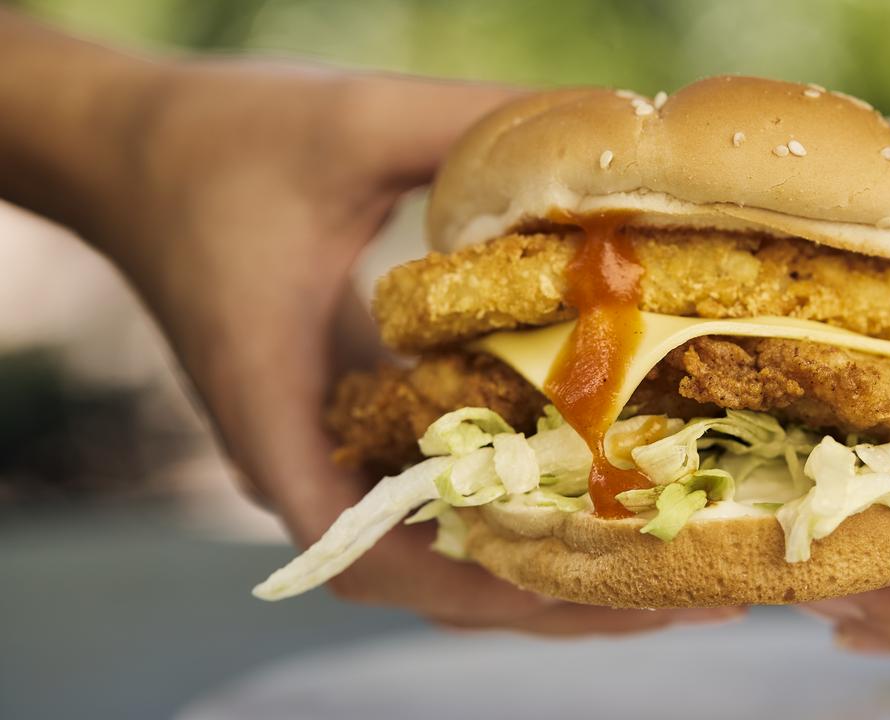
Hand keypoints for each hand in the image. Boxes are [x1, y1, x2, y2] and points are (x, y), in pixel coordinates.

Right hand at [0, 13, 738, 632]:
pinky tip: (603, 510)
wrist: (135, 160)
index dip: (476, 583)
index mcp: (274, 406)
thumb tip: (603, 128)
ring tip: (668, 580)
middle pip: (426, 578)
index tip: (592, 585)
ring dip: (546, 577)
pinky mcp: (345, 433)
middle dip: (553, 599)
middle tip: (684, 603)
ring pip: (435, 557)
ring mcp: (323, 454)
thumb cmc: (221, 146)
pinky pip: (434, 508)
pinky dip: (515, 524)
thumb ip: (462, 126)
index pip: (364, 544)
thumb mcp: (346, 122)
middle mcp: (297, 458)